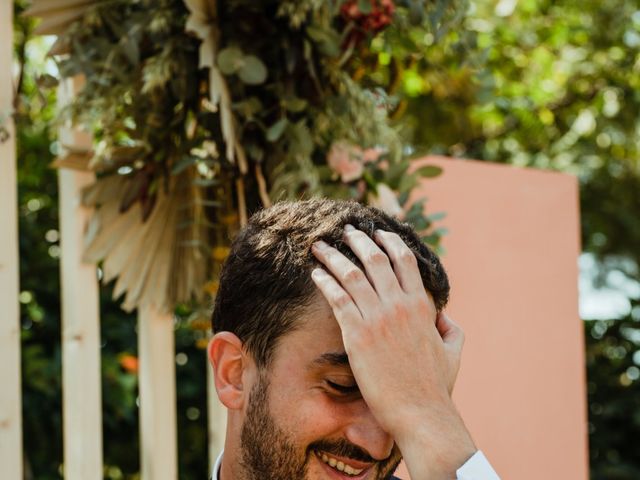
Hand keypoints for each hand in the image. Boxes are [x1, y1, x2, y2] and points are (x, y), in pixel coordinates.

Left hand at [310, 225, 475, 477]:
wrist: (421, 413)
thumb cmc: (436, 386)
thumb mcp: (454, 351)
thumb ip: (451, 328)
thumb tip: (444, 316)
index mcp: (422, 306)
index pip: (405, 261)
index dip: (389, 242)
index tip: (378, 232)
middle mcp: (400, 306)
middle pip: (375, 260)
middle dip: (358, 240)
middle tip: (346, 231)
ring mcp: (378, 319)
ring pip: (352, 274)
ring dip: (334, 256)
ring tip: (320, 245)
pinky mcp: (358, 335)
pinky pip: (337, 299)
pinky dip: (325, 282)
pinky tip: (316, 273)